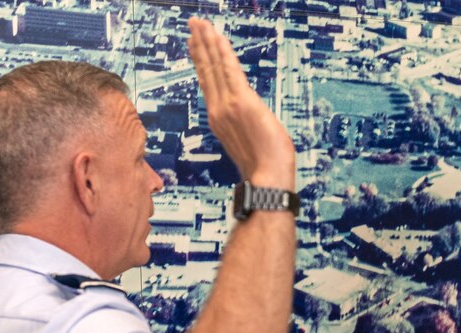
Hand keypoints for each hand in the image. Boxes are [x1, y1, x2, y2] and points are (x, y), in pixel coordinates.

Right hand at [187, 17, 294, 188]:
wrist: (267, 181)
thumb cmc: (264, 170)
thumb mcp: (250, 144)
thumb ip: (245, 129)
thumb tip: (250, 125)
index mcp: (220, 121)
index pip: (209, 85)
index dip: (202, 64)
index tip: (196, 47)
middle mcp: (219, 111)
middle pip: (206, 72)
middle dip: (200, 46)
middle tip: (193, 26)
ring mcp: (228, 106)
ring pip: (214, 67)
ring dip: (207, 42)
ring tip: (199, 24)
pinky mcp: (242, 102)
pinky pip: (229, 71)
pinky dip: (222, 52)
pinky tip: (217, 36)